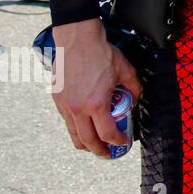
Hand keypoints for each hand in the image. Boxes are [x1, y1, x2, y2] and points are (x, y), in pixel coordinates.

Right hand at [50, 20, 141, 157]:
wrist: (77, 40)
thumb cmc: (100, 53)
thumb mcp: (126, 71)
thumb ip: (134, 89)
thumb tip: (135, 100)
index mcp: (96, 104)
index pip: (107, 134)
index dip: (117, 142)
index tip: (124, 143)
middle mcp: (77, 109)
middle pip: (87, 142)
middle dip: (99, 151)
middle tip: (108, 153)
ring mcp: (65, 105)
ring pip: (73, 134)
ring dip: (85, 143)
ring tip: (95, 144)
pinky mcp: (57, 100)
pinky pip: (67, 121)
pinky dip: (76, 128)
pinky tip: (85, 124)